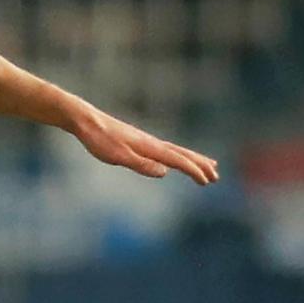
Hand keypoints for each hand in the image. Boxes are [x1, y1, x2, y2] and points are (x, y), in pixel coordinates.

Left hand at [71, 107, 218, 184]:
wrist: (87, 121)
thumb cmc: (100, 140)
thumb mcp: (118, 156)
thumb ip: (141, 164)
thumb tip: (165, 172)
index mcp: (150, 147)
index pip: (178, 160)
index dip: (194, 171)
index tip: (208, 181)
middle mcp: (152, 142)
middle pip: (182, 154)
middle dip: (200, 165)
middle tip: (216, 176)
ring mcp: (147, 140)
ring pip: (176, 150)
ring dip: (194, 159)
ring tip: (209, 164)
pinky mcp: (140, 141)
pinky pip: (167, 148)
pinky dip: (179, 154)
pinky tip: (176, 158)